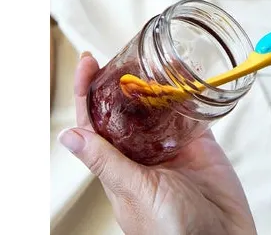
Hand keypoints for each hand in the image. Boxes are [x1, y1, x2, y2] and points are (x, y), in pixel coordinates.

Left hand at [58, 53, 256, 234]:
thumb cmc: (173, 232)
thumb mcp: (135, 193)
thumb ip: (107, 163)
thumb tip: (69, 136)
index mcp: (119, 166)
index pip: (94, 122)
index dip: (87, 91)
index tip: (86, 62)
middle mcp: (143, 154)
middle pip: (126, 109)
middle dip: (121, 81)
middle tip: (124, 53)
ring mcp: (173, 148)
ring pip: (159, 108)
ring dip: (155, 84)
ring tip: (154, 58)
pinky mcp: (201, 146)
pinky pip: (192, 114)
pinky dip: (190, 96)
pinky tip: (188, 79)